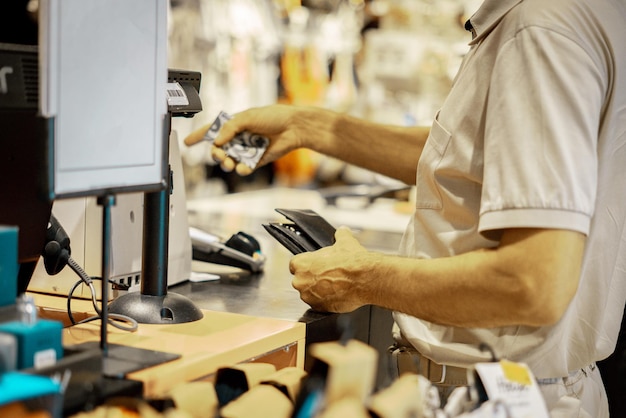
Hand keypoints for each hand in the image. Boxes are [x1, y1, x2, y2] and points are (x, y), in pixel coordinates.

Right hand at [183, 105, 305, 174]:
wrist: (293, 128)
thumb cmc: (273, 117)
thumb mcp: (247, 117)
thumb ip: (229, 128)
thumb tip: (217, 141)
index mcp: (234, 124)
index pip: (212, 130)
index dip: (198, 136)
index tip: (186, 142)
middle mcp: (238, 138)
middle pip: (218, 149)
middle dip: (216, 154)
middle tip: (220, 155)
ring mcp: (247, 150)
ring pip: (229, 161)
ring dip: (226, 163)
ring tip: (230, 163)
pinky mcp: (256, 160)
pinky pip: (244, 168)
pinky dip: (242, 169)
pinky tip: (244, 167)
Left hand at [290, 227, 376, 312]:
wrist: (365, 279)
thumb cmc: (352, 262)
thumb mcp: (345, 241)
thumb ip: (340, 235)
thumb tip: (342, 231)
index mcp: (301, 263)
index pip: (295, 264)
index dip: (307, 265)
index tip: (316, 265)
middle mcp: (300, 281)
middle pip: (301, 280)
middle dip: (312, 279)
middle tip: (328, 275)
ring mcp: (309, 296)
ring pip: (310, 293)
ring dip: (318, 291)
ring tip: (335, 285)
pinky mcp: (319, 308)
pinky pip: (319, 304)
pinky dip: (326, 301)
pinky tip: (338, 293)